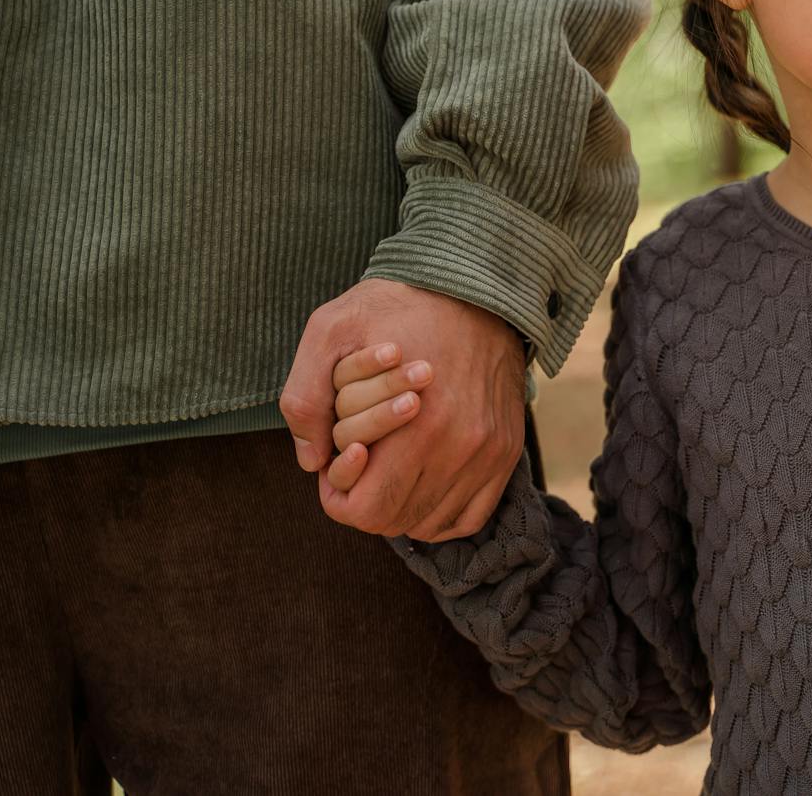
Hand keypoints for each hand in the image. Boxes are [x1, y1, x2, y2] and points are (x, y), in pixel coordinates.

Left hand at [281, 278, 528, 541]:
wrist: (478, 288)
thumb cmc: (399, 307)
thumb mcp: (331, 330)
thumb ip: (305, 397)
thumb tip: (311, 460)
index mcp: (416, 426)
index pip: (363, 509)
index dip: (336, 495)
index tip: (338, 460)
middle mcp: (460, 447)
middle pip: (394, 521)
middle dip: (365, 500)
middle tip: (360, 463)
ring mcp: (489, 453)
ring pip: (430, 524)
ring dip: (401, 506)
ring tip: (389, 466)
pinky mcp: (506, 451)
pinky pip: (470, 517)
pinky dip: (440, 514)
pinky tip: (421, 484)